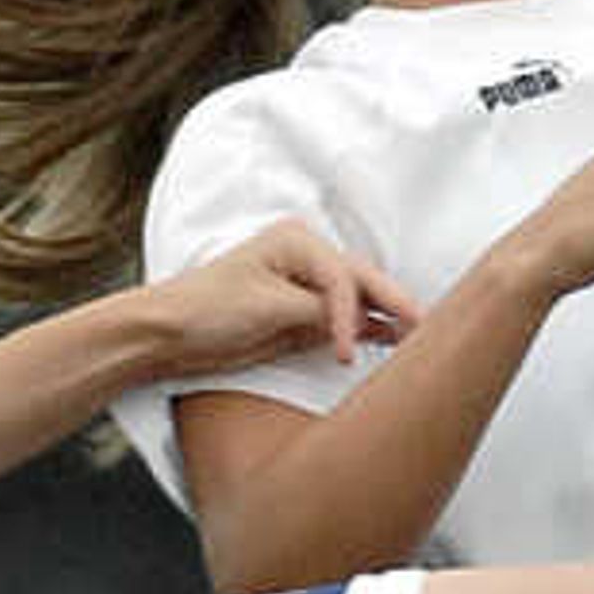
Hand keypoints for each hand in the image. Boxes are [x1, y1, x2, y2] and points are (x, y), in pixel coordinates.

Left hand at [140, 218, 418, 377]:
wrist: (166, 334)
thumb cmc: (206, 309)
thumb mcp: (268, 308)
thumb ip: (318, 313)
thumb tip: (362, 323)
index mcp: (296, 241)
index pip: (343, 278)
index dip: (352, 315)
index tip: (348, 352)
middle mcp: (304, 256)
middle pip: (361, 281)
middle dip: (392, 304)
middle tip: (427, 327)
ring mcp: (304, 285)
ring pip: (357, 299)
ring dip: (383, 317)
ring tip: (419, 337)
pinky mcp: (299, 313)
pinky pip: (341, 319)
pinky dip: (364, 330)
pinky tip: (390, 340)